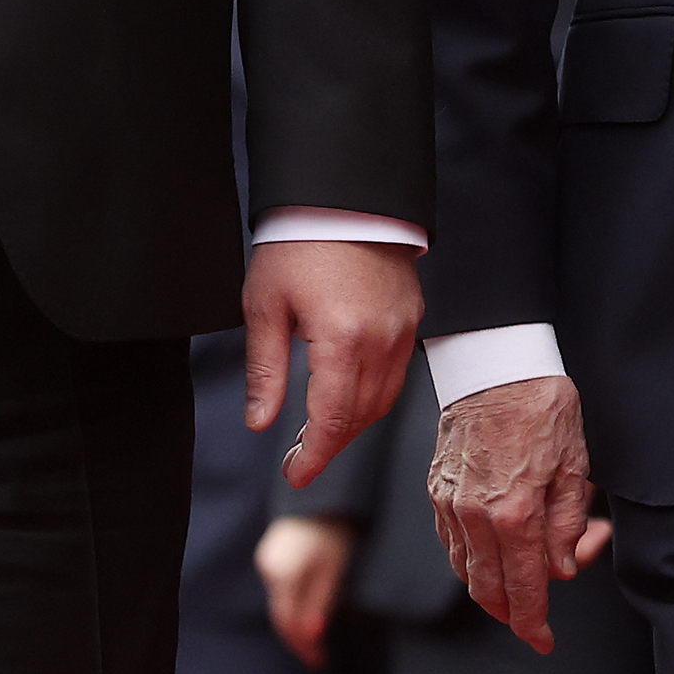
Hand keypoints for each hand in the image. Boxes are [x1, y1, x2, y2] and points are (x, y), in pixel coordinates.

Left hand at [242, 240, 422, 490]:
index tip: (294, 476)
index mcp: (342, 341)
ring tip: (320, 433)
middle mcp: (381, 341)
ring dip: (354, 424)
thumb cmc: (298, 244)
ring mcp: (403, 329)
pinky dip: (373, 395)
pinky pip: (397, 371)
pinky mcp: (412, 315)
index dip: (313, 456)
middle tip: (299, 460)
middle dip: (331, 446)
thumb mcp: (266, 307)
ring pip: (384, 399)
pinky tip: (348, 395)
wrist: (345, 197)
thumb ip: (265, 371)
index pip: (332, 421)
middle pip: (362, 417)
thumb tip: (261, 423)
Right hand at [253, 515, 359, 669]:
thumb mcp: (335, 567)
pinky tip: (307, 614)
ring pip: (279, 603)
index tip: (319, 661)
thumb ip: (321, 602)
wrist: (324, 494)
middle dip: (299, 639)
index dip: (304, 646)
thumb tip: (312, 636)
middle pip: (281, 615)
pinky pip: (280, 589)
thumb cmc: (336, 528)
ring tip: (316, 643)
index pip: (288, 622)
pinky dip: (293, 606)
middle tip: (318, 659)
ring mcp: (267, 561)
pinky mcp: (271, 556)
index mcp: (283, 574)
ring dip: (296, 623)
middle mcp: (269, 569)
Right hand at [430, 375, 607, 654]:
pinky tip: (486, 558)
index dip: (533, 622)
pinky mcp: (437, 489)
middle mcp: (476, 516)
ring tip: (517, 587)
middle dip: (512, 613)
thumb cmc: (542, 406)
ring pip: (465, 571)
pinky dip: (467, 562)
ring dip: (490, 590)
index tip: (542, 640)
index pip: (524, 588)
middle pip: (488, 589)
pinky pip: (449, 543)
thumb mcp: (575, 464)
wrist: (495, 364)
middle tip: (534, 618)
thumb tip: (562, 569)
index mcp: (515, 513)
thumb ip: (567, 524)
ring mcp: (450, 503)